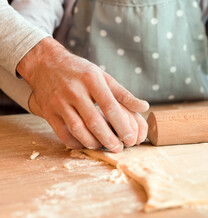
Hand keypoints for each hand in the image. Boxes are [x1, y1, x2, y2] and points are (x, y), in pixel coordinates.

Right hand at [18, 37, 148, 151]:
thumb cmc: (81, 72)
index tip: (131, 138)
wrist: (46, 63)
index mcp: (92, 80)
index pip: (110, 107)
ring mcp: (59, 102)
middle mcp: (74, 91)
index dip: (122, 125)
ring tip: (104, 146)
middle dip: (109, 139)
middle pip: (94, 122)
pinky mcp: (48, 112)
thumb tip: (144, 107)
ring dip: (93, 143)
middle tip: (119, 148)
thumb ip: (123, 94)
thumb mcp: (103, 76)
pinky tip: (86, 144)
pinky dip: (76, 143)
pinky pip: (63, 134)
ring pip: (78, 130)